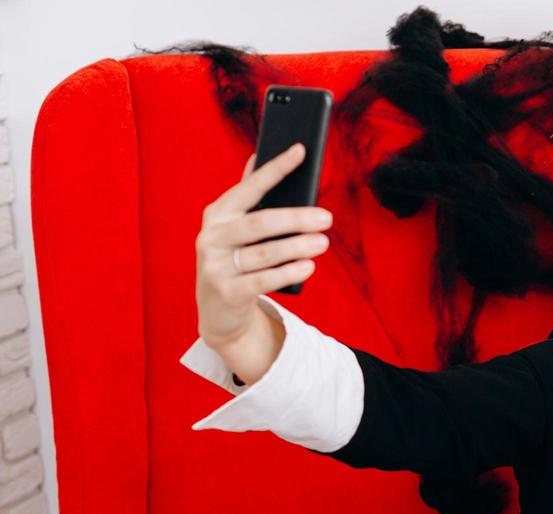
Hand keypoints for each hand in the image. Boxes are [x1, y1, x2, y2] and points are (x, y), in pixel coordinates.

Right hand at [195, 144, 332, 352]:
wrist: (219, 311)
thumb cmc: (236, 260)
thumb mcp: (236, 229)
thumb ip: (248, 197)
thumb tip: (258, 156)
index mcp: (218, 214)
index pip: (250, 187)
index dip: (276, 168)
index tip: (300, 150)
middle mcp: (212, 237)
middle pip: (260, 223)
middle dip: (296, 218)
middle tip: (327, 218)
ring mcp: (216, 266)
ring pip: (264, 253)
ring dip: (297, 247)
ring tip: (323, 242)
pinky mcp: (227, 292)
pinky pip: (263, 280)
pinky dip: (288, 272)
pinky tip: (308, 266)